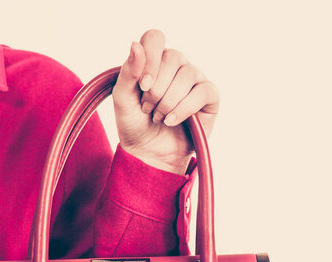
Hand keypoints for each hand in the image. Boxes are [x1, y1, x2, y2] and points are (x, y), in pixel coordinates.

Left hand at [112, 29, 218, 174]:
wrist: (148, 153)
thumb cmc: (135, 125)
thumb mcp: (123, 99)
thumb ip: (128, 71)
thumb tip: (136, 44)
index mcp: (155, 59)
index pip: (155, 38)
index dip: (149, 60)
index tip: (142, 86)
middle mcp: (176, 65)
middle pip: (172, 57)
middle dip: (156, 89)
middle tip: (148, 108)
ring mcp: (194, 79)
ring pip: (187, 75)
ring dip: (168, 102)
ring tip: (159, 117)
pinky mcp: (209, 97)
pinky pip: (202, 91)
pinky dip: (184, 108)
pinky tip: (172, 121)